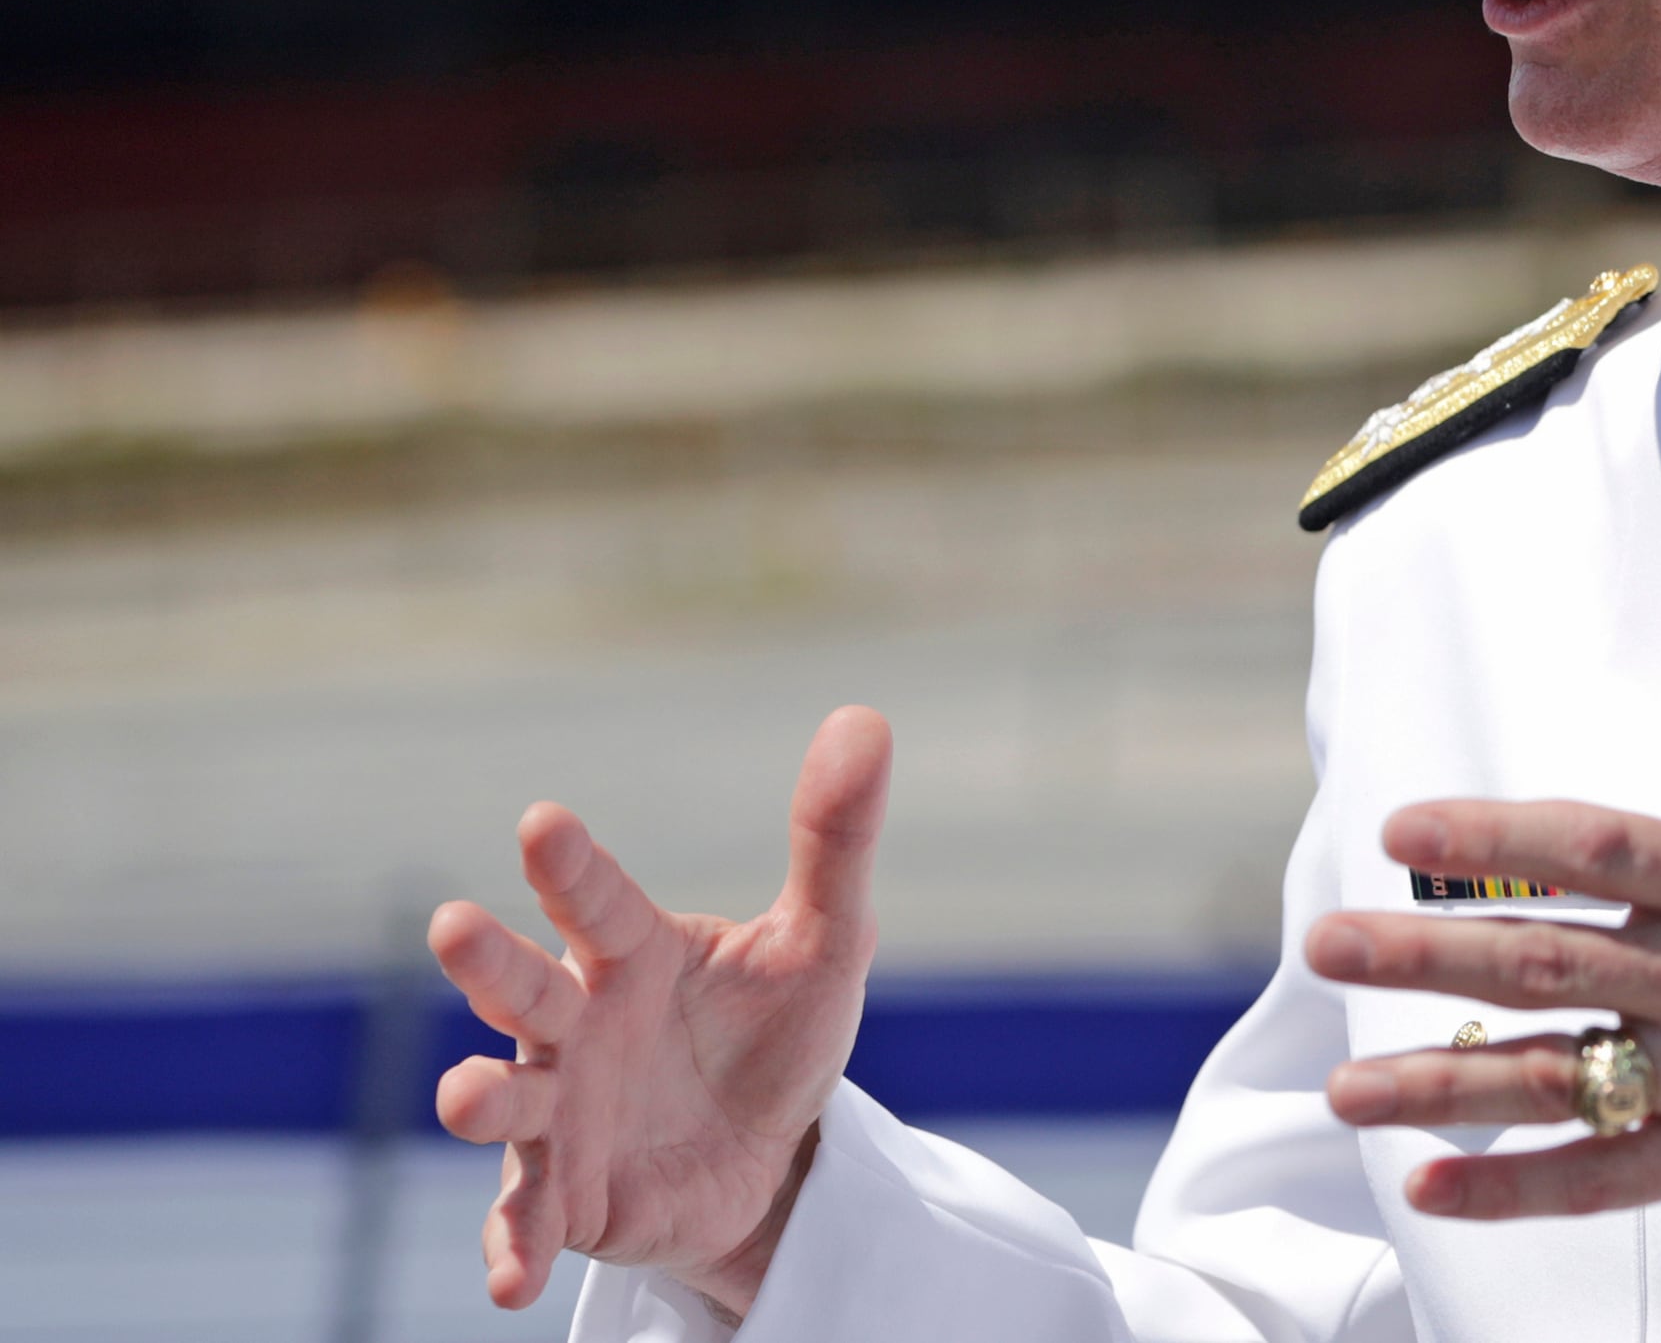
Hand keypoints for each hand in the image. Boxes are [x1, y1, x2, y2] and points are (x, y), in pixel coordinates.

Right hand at [427, 706, 891, 1314]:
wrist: (771, 1152)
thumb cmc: (775, 1028)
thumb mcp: (825, 941)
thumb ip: (834, 839)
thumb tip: (866, 718)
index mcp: (631, 951)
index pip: (599, 899)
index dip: (573, 864)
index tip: (546, 821)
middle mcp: (578, 1023)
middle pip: (526, 986)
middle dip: (490, 962)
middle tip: (455, 925)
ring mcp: (562, 1111)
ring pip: (510, 1100)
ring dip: (483, 1098)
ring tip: (465, 1096)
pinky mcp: (567, 1194)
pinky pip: (531, 1221)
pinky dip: (516, 1246)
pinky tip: (510, 1280)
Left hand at [1309, 561, 1660, 1218]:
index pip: (1596, 844)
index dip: (1496, 835)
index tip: (1403, 829)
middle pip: (1548, 962)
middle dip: (1426, 956)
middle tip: (1326, 947)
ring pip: (1559, 1079)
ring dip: (1442, 1084)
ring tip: (1344, 1089)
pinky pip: (1608, 1178)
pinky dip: (1519, 1187)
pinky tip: (1434, 1186)